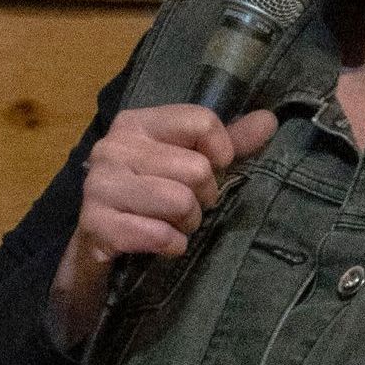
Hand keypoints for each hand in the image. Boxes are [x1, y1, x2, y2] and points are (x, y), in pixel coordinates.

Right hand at [46, 104, 277, 348]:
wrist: (102, 241)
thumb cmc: (154, 196)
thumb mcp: (192, 164)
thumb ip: (230, 143)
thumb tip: (269, 120)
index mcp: (137, 123)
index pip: (202, 121)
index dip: (221, 153)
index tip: (213, 170)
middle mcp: (112, 146)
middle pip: (196, 168)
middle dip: (204, 197)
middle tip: (189, 207)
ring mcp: (99, 185)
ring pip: (179, 201)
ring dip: (188, 223)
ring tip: (175, 223)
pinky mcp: (95, 223)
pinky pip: (158, 235)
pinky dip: (172, 245)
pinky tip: (162, 242)